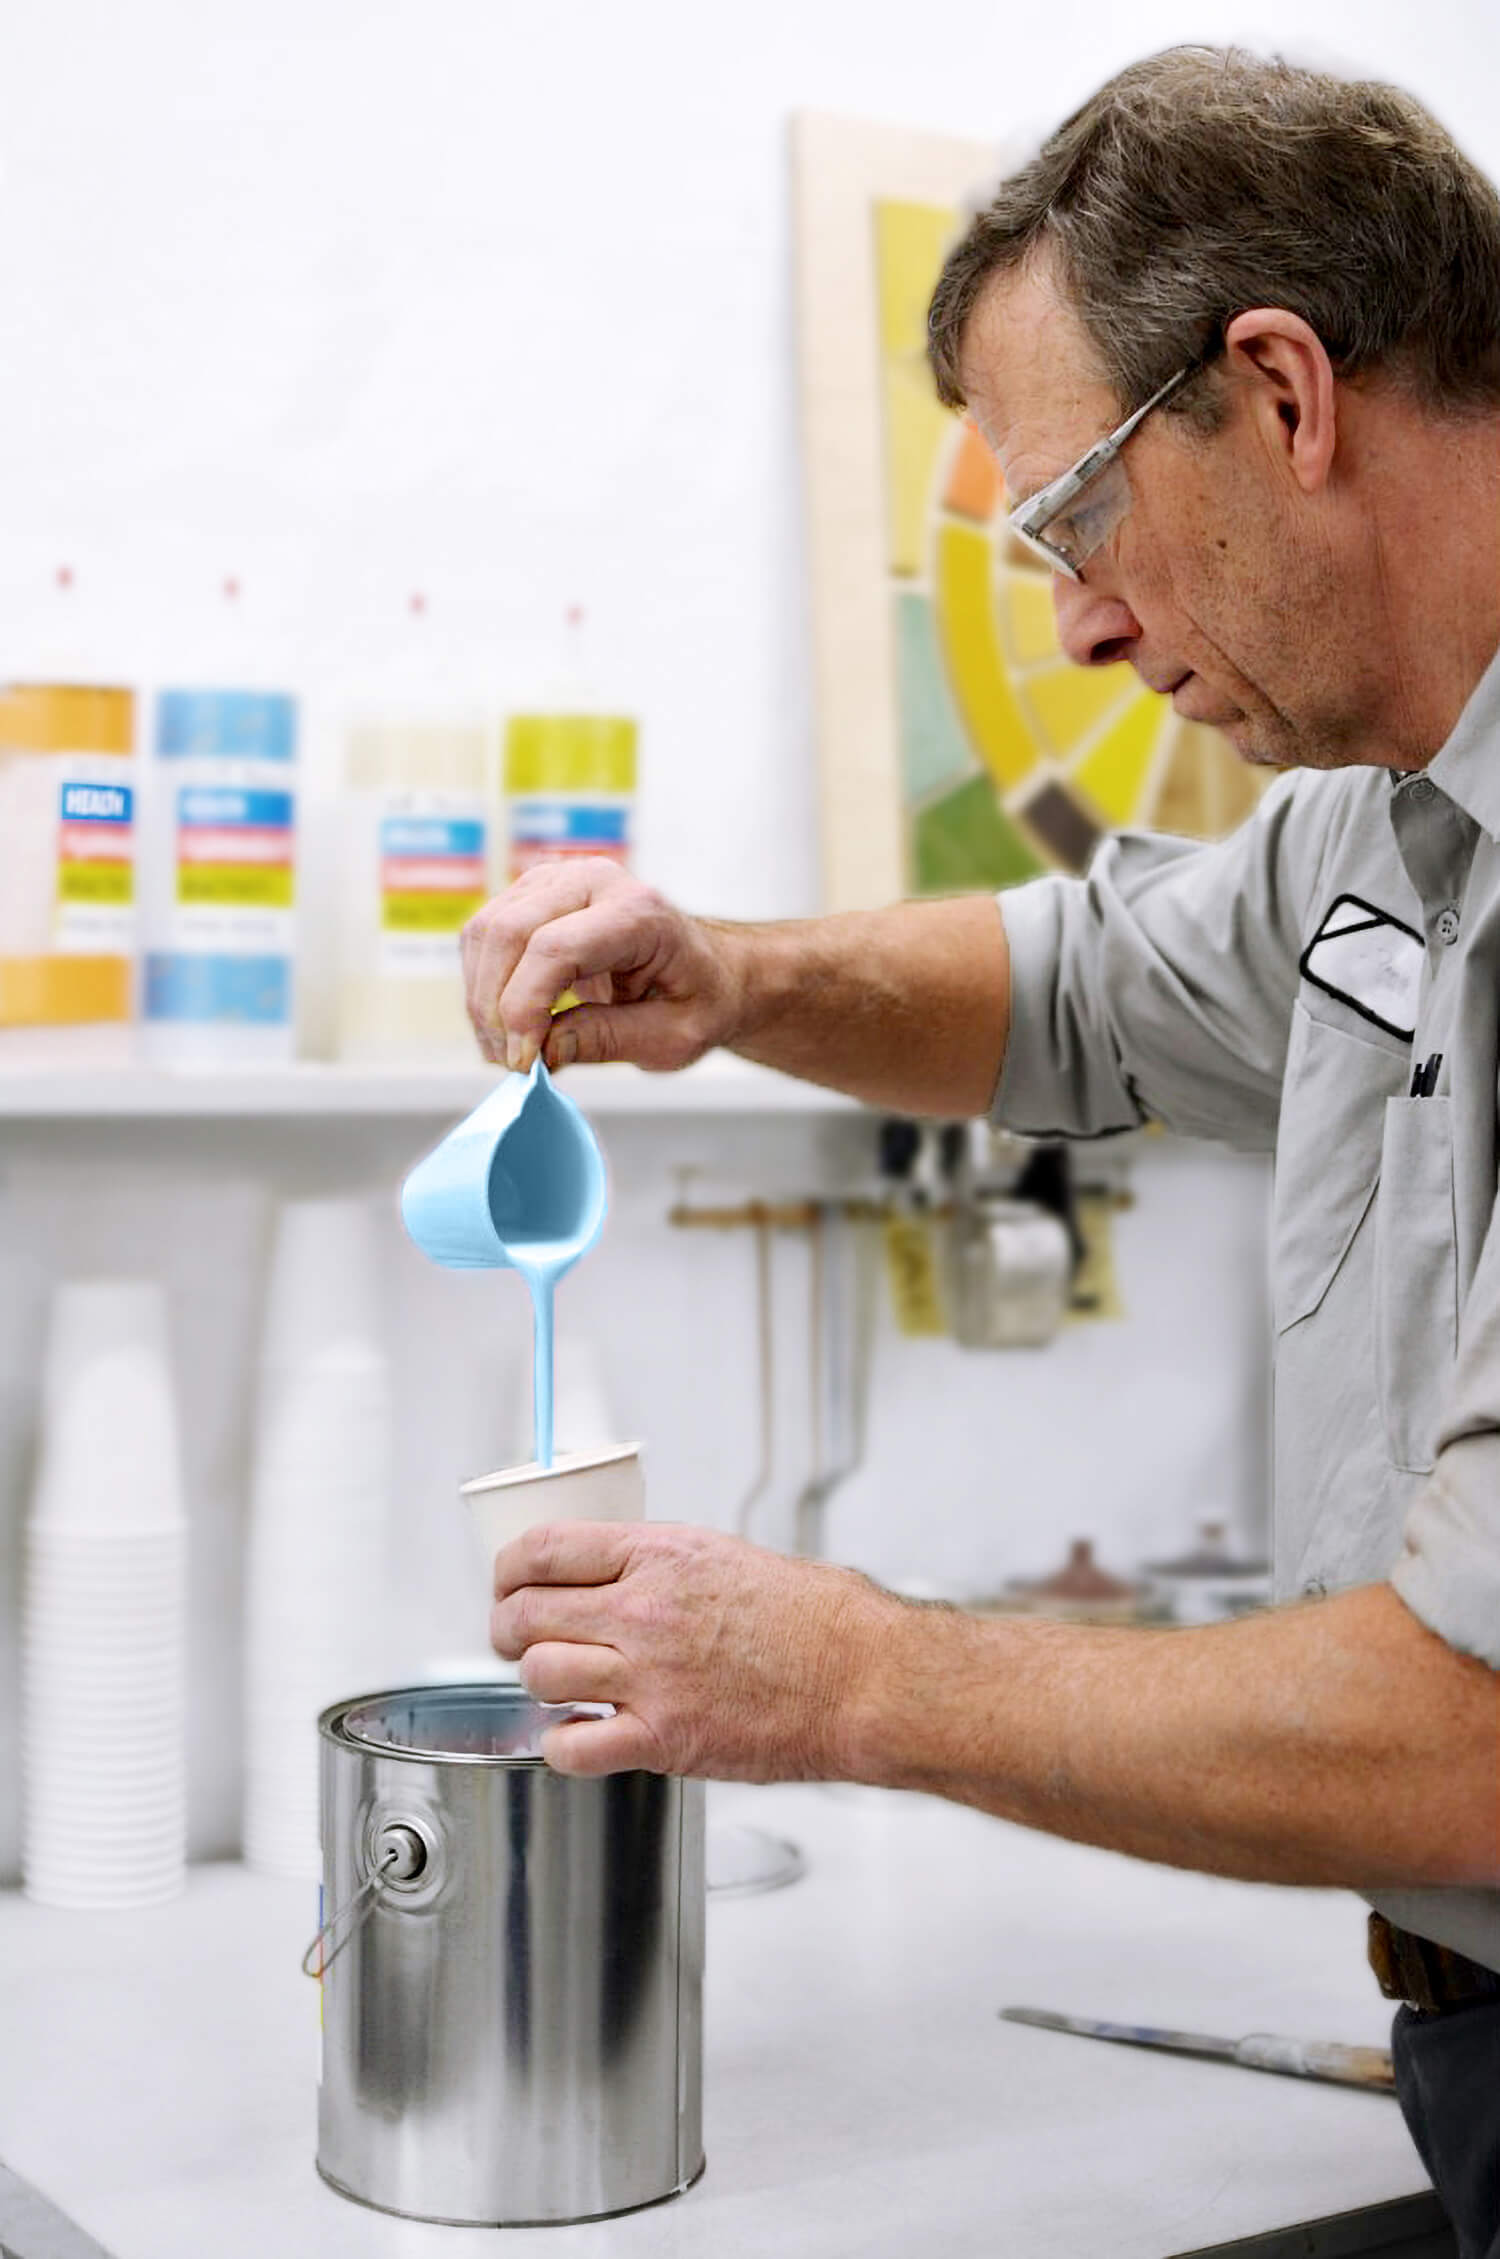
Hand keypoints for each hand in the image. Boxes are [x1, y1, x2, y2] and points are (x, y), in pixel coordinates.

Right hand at [461, 859, 743, 1074]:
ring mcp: (559, 879)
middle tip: (511, 1062)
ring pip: (486, 932)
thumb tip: (541, 1050)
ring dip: (482, 999)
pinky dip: (483, 983)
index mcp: (638, 911)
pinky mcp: (535, 892)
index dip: (525, 1007)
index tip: (525, 1061)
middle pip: (509, 933)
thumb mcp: (672, 1037)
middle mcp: (595, 881)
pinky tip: (506, 1024)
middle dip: (495, 1008)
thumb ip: (608, 1040)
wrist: (709, 970)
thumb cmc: (698, 1001)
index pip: (556, 948)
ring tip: (507, 1050)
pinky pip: (486, 934)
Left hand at [489, 1520, 894, 1778]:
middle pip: (524, 1614)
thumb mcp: (724, 1556)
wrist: (860, 1677)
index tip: (506, 1582)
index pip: (542, 1550)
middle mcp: (645, 1610)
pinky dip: (561, 1744)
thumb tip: (607, 1575)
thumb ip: (656, 1565)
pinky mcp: (662, 1739)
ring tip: (558, 1684)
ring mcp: (650, 1677)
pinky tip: (580, 1734)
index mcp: (659, 1555)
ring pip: (538, 1674)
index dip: (507, 1570)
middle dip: (505, 1627)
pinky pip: (571, 1746)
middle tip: (514, 1637)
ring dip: (538, 1681)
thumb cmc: (813, 1618)